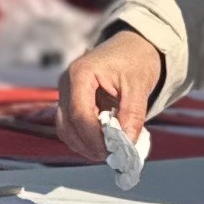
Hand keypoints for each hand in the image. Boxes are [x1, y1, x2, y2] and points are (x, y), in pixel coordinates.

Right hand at [58, 29, 162, 157]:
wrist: (132, 46)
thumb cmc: (135, 60)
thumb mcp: (139, 86)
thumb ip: (133, 115)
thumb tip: (126, 144)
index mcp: (81, 73)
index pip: (79, 114)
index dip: (93, 137)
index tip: (112, 151)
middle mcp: (66, 82)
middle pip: (67, 124)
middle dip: (88, 145)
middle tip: (112, 156)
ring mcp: (65, 92)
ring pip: (64, 128)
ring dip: (83, 144)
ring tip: (108, 151)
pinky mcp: (70, 100)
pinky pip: (70, 126)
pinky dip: (83, 138)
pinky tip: (102, 142)